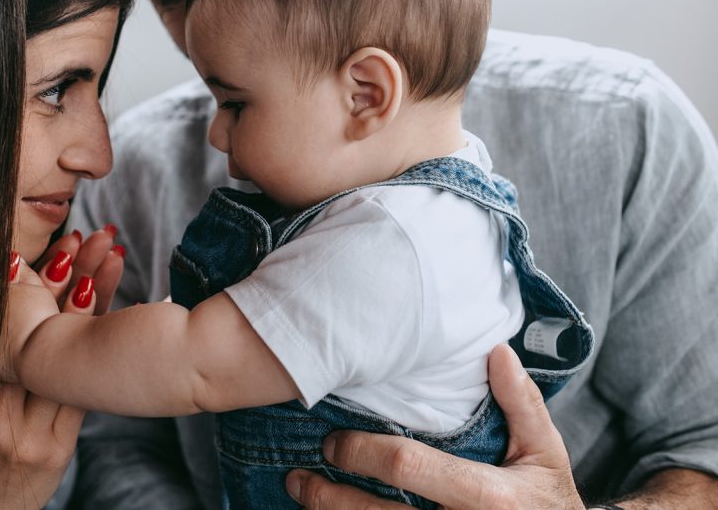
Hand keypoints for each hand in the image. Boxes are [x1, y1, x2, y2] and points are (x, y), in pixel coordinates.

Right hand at [0, 232, 123, 507]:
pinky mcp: (56, 447)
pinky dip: (103, 342)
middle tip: (86, 236)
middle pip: (39, 329)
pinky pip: (83, 387)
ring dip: (93, 298)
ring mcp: (31, 429)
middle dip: (63, 277)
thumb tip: (5, 287)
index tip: (46, 244)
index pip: (5, 323)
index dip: (27, 281)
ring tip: (112, 254)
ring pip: (70, 352)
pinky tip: (122, 309)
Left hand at [286, 344, 583, 508]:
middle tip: (298, 478)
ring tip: (302, 499)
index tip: (332, 442)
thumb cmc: (549, 501)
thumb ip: (521, 403)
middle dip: (328, 498)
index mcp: (487, 497)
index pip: (407, 468)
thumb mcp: (546, 452)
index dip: (361, 453)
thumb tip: (495, 351)